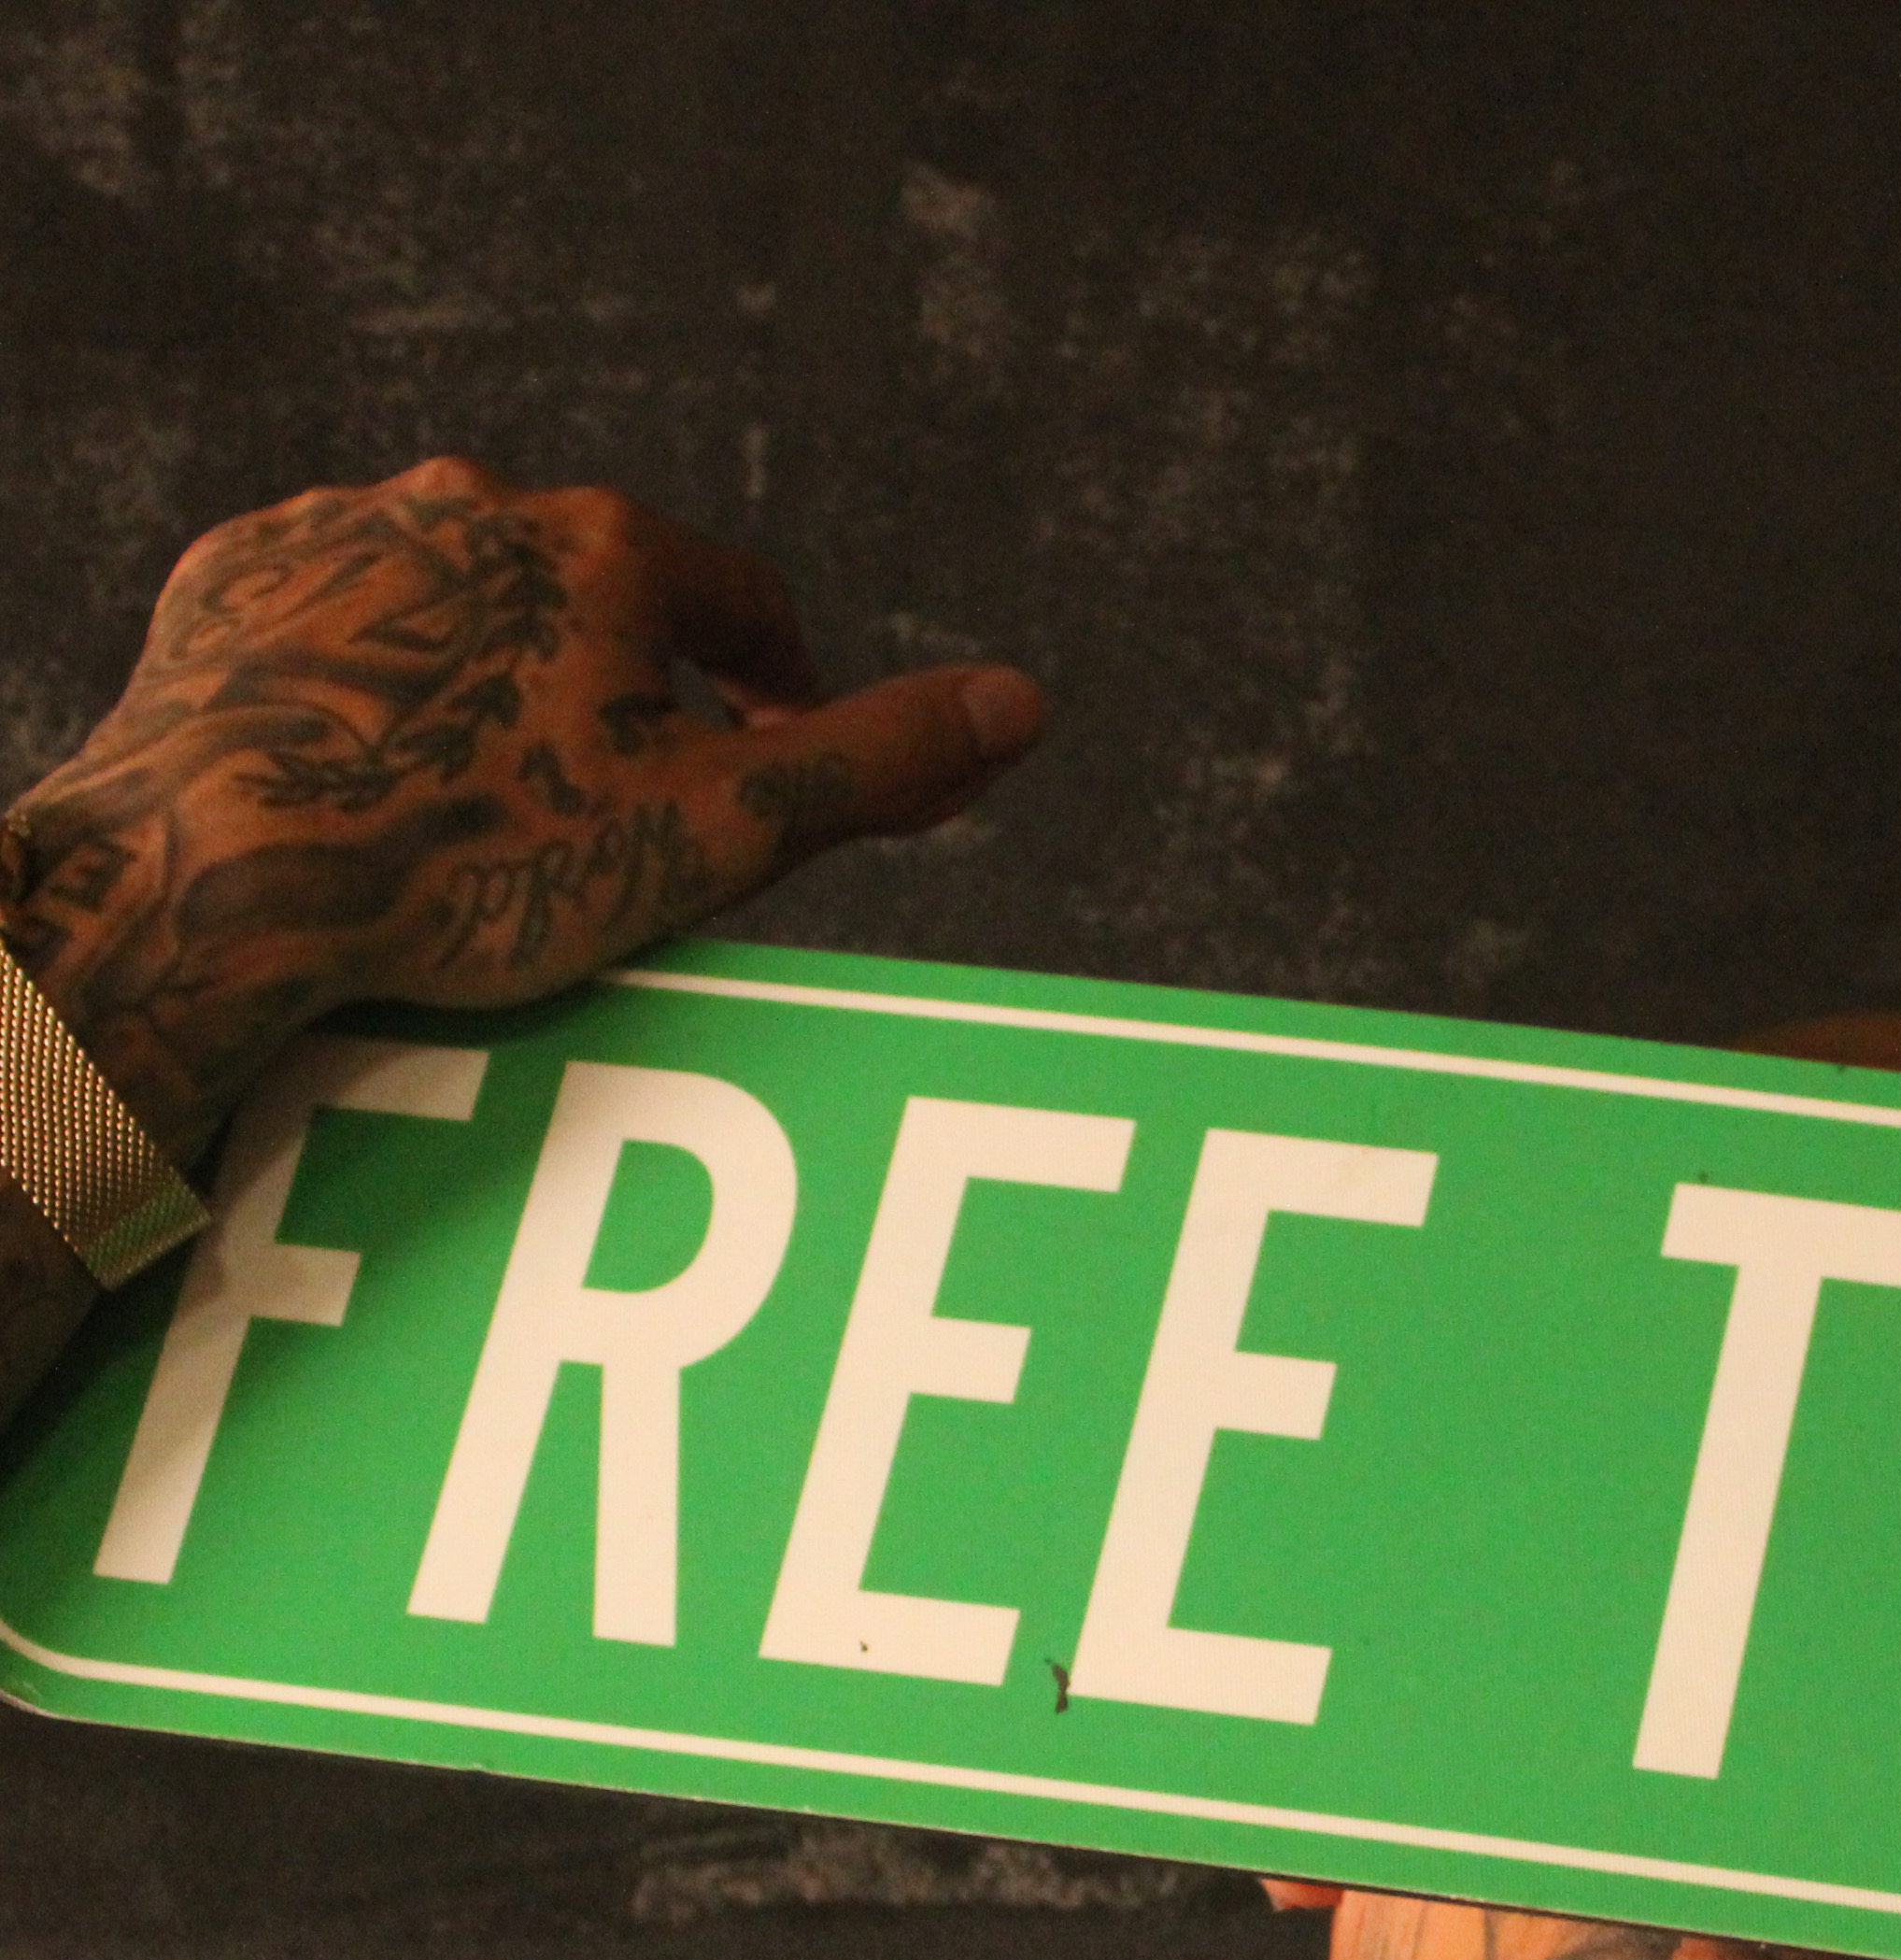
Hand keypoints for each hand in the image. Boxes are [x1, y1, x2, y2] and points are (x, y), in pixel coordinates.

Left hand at [2, 457, 1048, 1169]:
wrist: (228, 866)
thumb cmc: (481, 862)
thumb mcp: (716, 829)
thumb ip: (870, 761)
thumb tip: (1024, 702)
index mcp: (602, 551)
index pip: (739, 600)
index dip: (778, 683)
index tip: (775, 748)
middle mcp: (471, 504)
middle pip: (597, 596)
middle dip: (631, 690)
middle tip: (632, 806)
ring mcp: (345, 536)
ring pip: (468, 598)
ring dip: (504, 674)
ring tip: (501, 800)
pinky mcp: (239, 583)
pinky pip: (344, 618)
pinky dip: (383, 680)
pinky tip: (387, 773)